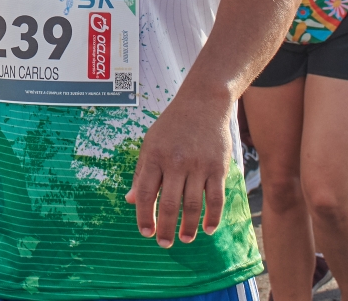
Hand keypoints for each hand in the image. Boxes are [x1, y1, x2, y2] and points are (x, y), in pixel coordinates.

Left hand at [125, 87, 230, 245]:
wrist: (203, 103)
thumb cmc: (172, 126)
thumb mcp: (150, 143)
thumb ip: (141, 173)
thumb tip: (130, 200)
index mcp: (155, 157)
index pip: (144, 193)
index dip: (143, 216)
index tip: (145, 232)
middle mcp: (176, 162)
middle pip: (168, 204)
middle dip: (165, 229)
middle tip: (164, 244)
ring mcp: (198, 165)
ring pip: (193, 205)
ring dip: (189, 227)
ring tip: (185, 239)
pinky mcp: (218, 167)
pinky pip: (216, 198)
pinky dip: (213, 217)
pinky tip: (208, 229)